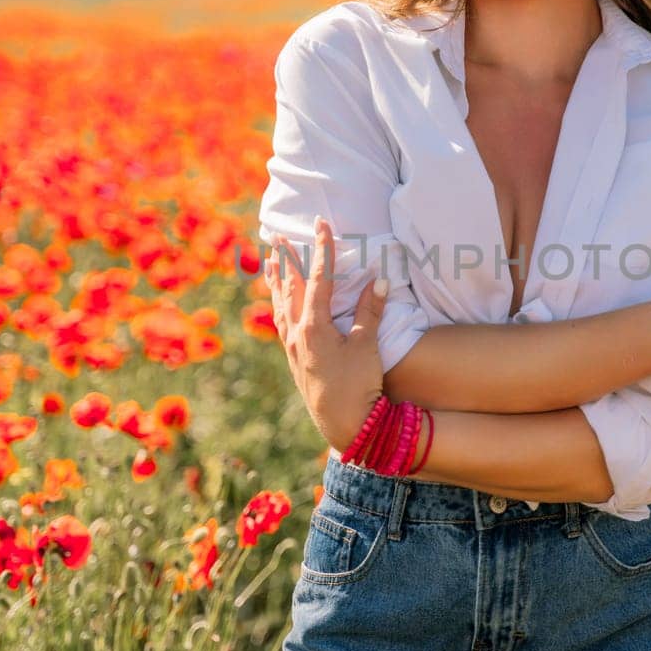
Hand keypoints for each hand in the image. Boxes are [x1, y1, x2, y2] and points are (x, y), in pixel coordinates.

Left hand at [265, 216, 388, 452]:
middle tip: (279, 236)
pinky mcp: (295, 360)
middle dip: (287, 260)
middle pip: (290, 288)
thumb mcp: (367, 347)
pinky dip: (279, 305)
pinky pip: (282, 323)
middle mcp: (297, 334)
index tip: (321, 225)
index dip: (321, 250)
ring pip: (280, 306)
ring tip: (271, 261)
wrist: (345, 425)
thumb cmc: (357, 386)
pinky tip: (280, 304)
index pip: (318, 279)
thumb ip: (370, 312)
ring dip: (277, 281)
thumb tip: (379, 279)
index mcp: (314, 326)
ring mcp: (293, 348)